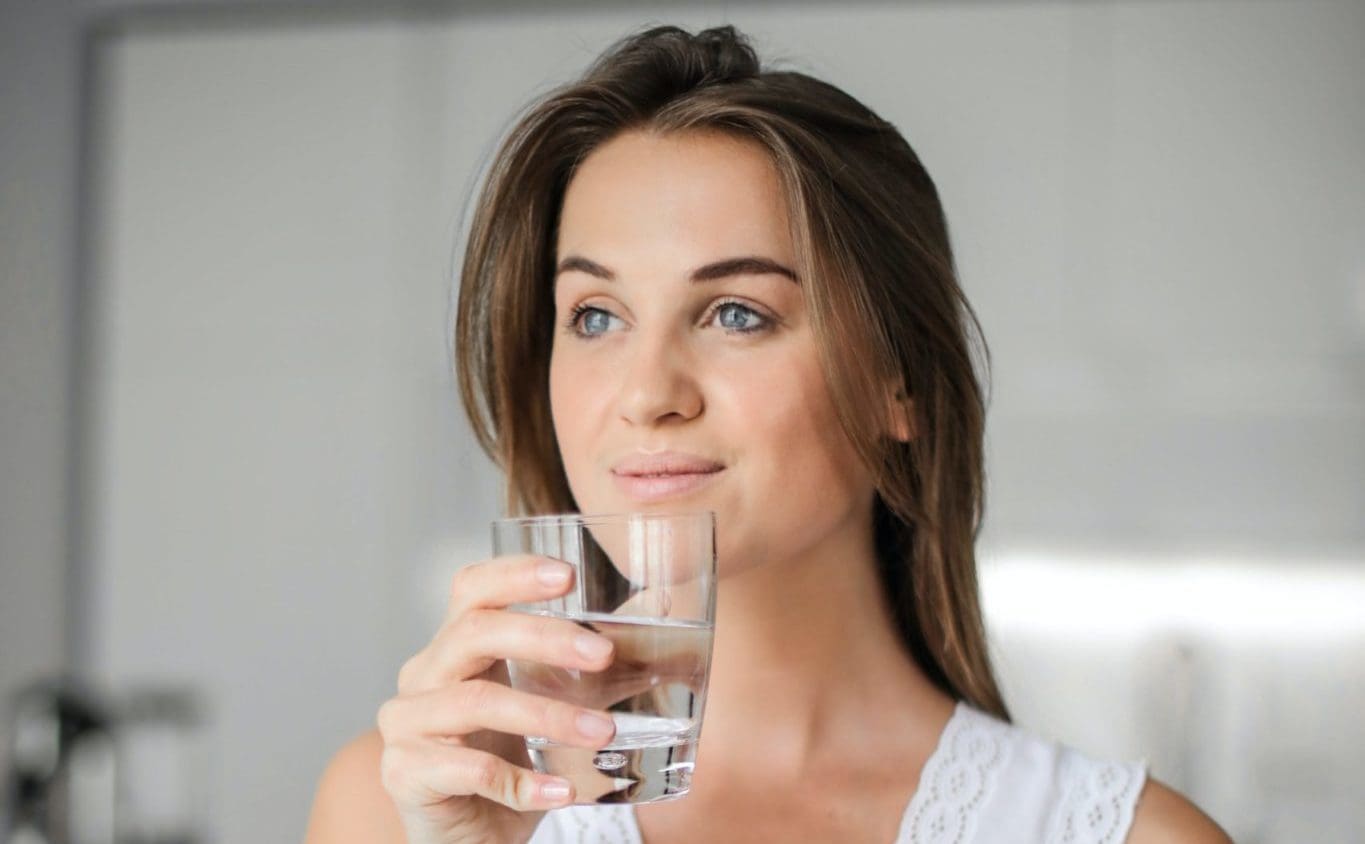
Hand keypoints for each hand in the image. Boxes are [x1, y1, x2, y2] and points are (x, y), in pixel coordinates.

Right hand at [375, 556, 618, 843]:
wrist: (466, 840)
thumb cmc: (506, 765)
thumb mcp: (541, 710)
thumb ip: (580, 669)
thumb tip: (661, 624)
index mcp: (454, 649)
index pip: (472, 590)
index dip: (514, 574)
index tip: (569, 574)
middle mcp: (423, 676)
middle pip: (475, 633)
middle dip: (544, 637)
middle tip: (603, 654)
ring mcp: (406, 724)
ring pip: (476, 700)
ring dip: (547, 716)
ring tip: (603, 732)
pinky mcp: (404, 774)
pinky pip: (469, 770)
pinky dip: (523, 782)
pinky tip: (563, 792)